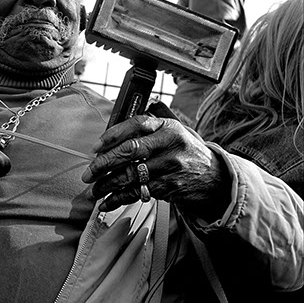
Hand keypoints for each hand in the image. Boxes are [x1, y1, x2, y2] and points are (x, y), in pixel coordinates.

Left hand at [81, 115, 230, 219]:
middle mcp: (169, 145)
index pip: (137, 124)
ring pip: (131, 175)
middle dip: (104, 163)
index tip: (96, 146)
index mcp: (168, 127)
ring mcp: (169, 168)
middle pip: (130, 152)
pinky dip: (119, 199)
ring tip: (94, 189)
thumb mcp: (180, 129)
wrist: (215, 179)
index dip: (113, 134)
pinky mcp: (168, 187)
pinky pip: (137, 193)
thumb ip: (160, 116)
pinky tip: (107, 202)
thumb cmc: (189, 152)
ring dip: (107, 184)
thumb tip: (144, 101)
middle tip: (88, 173)